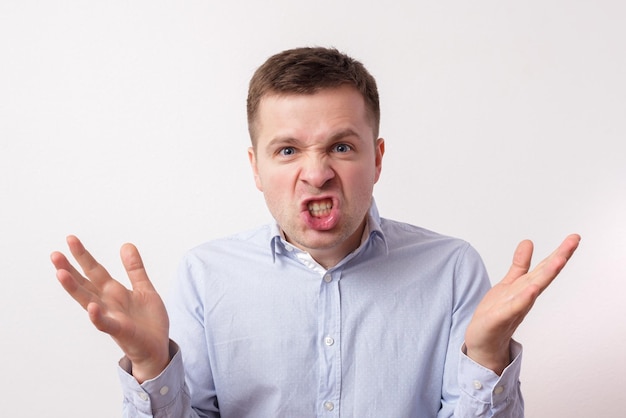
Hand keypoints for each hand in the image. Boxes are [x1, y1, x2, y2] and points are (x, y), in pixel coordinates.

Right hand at [51, 235, 169, 382]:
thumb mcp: (144, 288)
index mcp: (113, 292)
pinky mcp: (120, 330)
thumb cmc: (148, 321)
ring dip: (74, 289)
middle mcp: (107, 303)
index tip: (70, 239)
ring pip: (88, 301)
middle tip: (54, 254)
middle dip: (70, 269)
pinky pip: (106, 324)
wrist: (157, 347)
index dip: (83, 256)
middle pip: (85, 283)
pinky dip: (98, 316)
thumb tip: (126, 244)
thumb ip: (134, 269)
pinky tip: (92, 307)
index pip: (94, 271)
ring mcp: (111, 317)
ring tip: (61, 273)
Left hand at [465, 234, 580, 374]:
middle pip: (544, 275)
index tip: (574, 237)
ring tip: (559, 259)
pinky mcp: (499, 318)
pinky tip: (533, 289)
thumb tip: (529, 242)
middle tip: (574, 241)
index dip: (559, 252)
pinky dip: (524, 298)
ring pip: (533, 289)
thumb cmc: (497, 313)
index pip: (544, 267)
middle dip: (559, 258)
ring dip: (546, 275)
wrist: (483, 342)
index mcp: (527, 287)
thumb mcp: (509, 283)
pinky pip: (513, 307)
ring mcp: (514, 307)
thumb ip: (520, 264)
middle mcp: (525, 296)